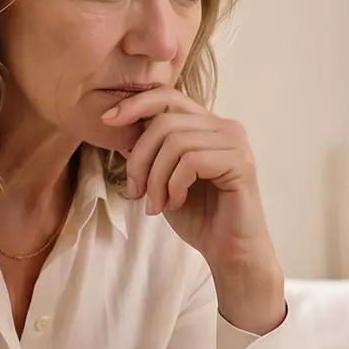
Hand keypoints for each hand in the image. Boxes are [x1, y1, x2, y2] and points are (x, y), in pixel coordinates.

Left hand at [103, 88, 283, 330]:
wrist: (229, 252)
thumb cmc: (198, 217)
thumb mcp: (162, 179)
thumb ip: (148, 151)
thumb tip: (117, 125)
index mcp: (206, 125)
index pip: (167, 96)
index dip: (135, 104)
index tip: (107, 121)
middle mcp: (224, 127)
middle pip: (165, 121)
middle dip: (140, 158)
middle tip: (135, 192)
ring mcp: (235, 143)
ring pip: (175, 142)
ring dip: (156, 178)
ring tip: (156, 204)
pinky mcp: (241, 164)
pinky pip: (192, 161)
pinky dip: (174, 185)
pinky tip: (176, 202)